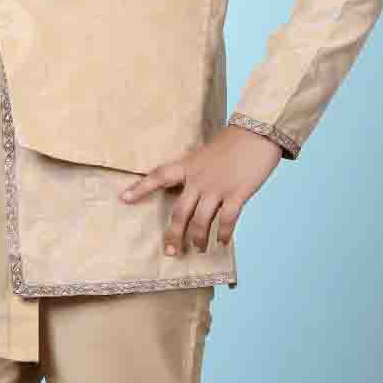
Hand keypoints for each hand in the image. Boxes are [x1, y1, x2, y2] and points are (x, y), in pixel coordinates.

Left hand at [118, 125, 281, 255]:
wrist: (258, 131)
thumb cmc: (234, 141)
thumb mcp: (207, 153)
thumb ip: (197, 171)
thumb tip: (193, 190)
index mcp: (189, 165)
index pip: (159, 176)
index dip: (141, 188)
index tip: (124, 198)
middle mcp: (199, 179)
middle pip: (179, 212)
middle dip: (174, 234)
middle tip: (171, 251)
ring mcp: (218, 188)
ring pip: (201, 221)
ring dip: (198, 238)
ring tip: (197, 248)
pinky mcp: (237, 194)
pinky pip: (227, 220)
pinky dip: (224, 234)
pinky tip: (222, 242)